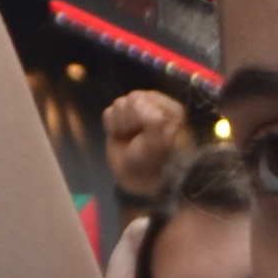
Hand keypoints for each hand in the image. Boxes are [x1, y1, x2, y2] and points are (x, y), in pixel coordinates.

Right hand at [99, 87, 192, 203]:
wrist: (137, 180)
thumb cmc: (152, 161)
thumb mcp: (158, 142)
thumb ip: (152, 119)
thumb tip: (137, 101)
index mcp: (169, 109)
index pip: (148, 97)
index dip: (144, 116)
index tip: (147, 133)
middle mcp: (153, 107)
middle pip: (132, 98)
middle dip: (131, 120)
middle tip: (136, 137)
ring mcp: (135, 113)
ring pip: (119, 104)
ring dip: (121, 124)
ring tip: (128, 137)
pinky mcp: (119, 120)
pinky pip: (108, 113)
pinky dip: (111, 126)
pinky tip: (119, 136)